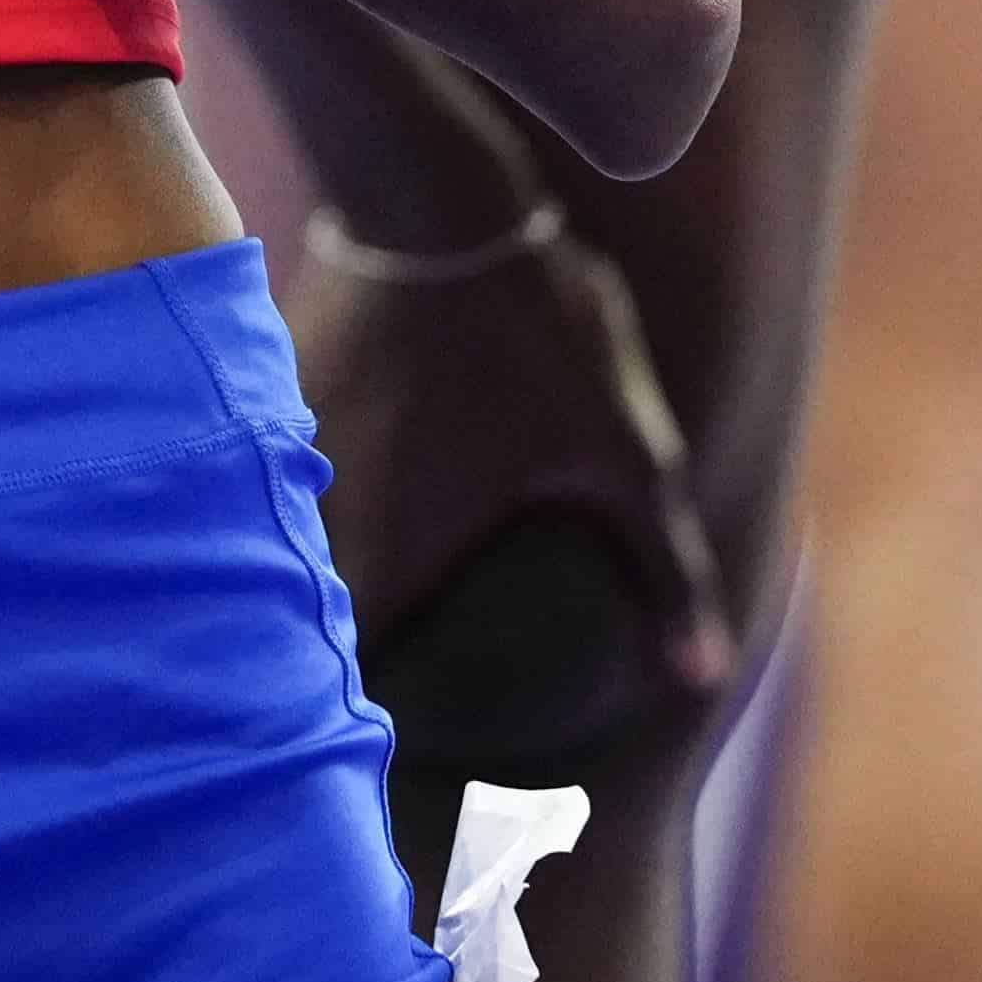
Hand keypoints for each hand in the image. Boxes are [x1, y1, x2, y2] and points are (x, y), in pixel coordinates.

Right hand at [288, 210, 739, 781]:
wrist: (434, 184)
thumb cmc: (535, 329)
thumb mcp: (624, 451)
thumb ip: (664, 571)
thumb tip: (702, 675)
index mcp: (384, 554)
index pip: (342, 699)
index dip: (358, 759)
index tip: (395, 796)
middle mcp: (315, 516)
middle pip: (304, 636)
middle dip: (334, 692)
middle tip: (387, 733)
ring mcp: (287, 453)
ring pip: (287, 558)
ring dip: (319, 601)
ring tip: (369, 640)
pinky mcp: (280, 395)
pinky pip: (287, 488)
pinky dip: (311, 519)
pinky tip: (357, 520)